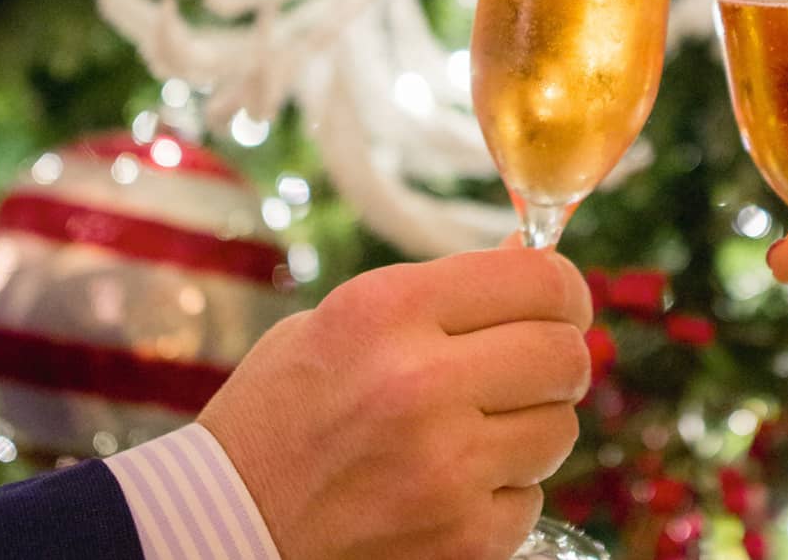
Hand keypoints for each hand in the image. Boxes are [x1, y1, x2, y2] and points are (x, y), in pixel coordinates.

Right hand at [199, 248, 593, 559]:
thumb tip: (532, 256)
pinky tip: (449, 487)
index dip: (564, 289)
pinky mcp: (461, 536)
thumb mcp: (343, 322)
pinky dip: (502, 492)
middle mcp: (422, 382)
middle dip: (557, 359)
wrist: (222, 525)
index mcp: (388, 310)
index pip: (538, 279)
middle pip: (565, 354)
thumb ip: (444, 292)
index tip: (561, 303)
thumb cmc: (280, 414)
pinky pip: (531, 498)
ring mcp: (446, 466)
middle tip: (529, 369)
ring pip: (560, 429)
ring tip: (472, 433)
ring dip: (531, 428)